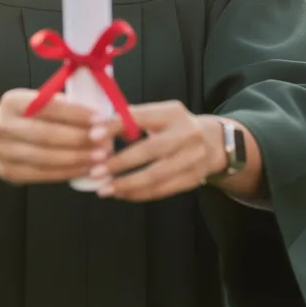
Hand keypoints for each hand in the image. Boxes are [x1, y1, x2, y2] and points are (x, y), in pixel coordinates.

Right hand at [0, 88, 118, 185]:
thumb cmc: (24, 116)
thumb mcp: (35, 102)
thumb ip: (61, 106)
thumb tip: (101, 115)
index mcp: (12, 102)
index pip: (47, 106)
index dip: (75, 113)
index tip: (99, 118)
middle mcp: (3, 126)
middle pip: (46, 134)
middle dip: (79, 138)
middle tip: (105, 141)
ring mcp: (4, 152)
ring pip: (46, 158)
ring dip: (77, 158)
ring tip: (100, 157)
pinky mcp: (9, 173)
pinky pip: (43, 175)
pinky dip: (67, 172)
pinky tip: (85, 169)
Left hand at [93, 101, 226, 201]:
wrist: (212, 143)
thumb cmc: (173, 128)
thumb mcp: (158, 116)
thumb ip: (131, 120)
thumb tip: (96, 130)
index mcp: (172, 113)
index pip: (140, 117)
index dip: (115, 126)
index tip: (92, 136)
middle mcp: (186, 134)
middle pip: (150, 150)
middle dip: (120, 162)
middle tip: (95, 171)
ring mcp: (192, 158)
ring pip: (156, 175)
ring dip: (127, 184)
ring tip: (105, 189)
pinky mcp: (193, 178)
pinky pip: (162, 190)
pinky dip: (139, 194)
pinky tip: (121, 194)